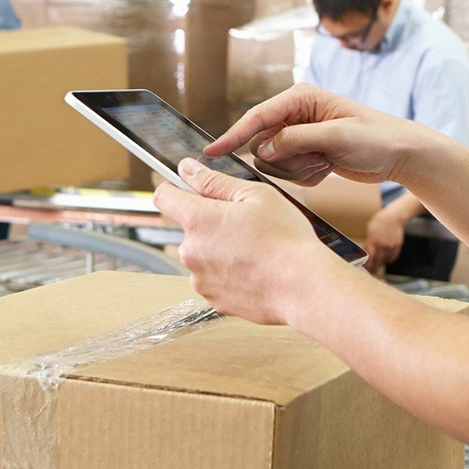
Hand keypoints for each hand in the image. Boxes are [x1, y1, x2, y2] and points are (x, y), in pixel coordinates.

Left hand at [153, 158, 350, 324]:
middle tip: (245, 223)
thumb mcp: (255, 195)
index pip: (164, 196)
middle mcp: (191, 251)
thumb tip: (187, 169)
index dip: (175, 188)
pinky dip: (228, 273)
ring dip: (219, 249)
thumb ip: (214, 181)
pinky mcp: (213, 300)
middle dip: (210, 222)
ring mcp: (200, 279)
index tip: (188, 188)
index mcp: (198, 220)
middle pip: (189, 227)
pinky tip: (254, 269)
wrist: (303, 288)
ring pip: (202, 254)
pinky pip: (213, 278)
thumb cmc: (286, 240)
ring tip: (254, 250)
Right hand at [205, 83, 420, 187]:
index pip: (257, 117)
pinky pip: (289, 174)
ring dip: (300, 170)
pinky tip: (329, 168)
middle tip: (319, 158)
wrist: (400, 154)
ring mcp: (298, 135)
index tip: (211, 152)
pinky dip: (308, 177)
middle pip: (263, 146)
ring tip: (327, 162)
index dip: (233, 135)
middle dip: (287, 160)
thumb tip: (264, 149)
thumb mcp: (338, 136)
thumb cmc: (376, 137)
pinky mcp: (304, 154)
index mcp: (300, 98)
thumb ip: (298, 140)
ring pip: (274, 163)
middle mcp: (294, 114)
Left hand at [364, 210, 405, 274]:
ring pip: (385, 261)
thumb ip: (368, 242)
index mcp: (373, 240)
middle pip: (378, 262)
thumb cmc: (379, 222)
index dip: (367, 265)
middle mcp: (382, 244)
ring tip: (378, 265)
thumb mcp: (369, 230)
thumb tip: (365, 253)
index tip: (366, 269)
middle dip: (374, 269)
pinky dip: (389, 259)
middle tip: (372, 272)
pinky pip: (393, 257)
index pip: (369, 258)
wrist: (393, 217)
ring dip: (381, 264)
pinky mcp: (397, 246)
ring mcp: (391, 246)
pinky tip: (386, 259)